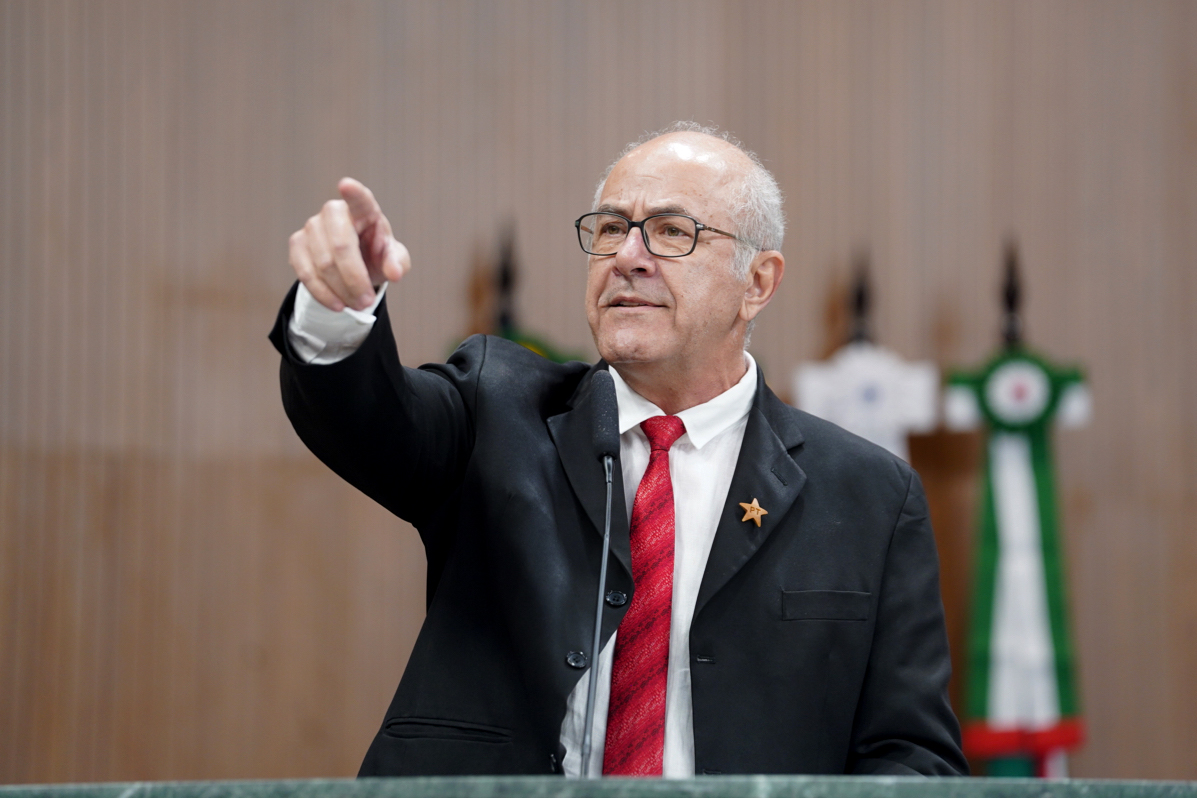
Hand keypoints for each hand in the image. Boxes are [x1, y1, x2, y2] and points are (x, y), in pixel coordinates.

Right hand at [288, 178, 410, 311]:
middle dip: (355, 279)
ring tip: (358, 305)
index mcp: (364, 210)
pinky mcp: (297, 244)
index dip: (353, 193)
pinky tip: (337, 304)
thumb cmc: (375, 255)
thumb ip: (397, 263)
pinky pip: (305, 273)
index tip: (346, 185)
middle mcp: (334, 212)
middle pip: (341, 246)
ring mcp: (312, 226)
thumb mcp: (394, 260)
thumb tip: (395, 273)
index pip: (360, 199)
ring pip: (323, 264)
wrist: (354, 265)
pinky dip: (323, 294)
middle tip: (367, 301)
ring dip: (342, 291)